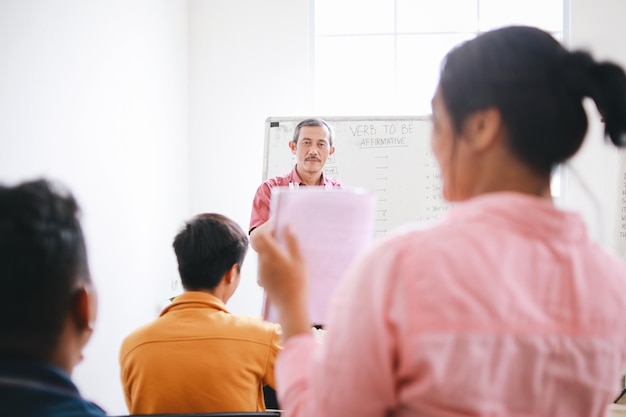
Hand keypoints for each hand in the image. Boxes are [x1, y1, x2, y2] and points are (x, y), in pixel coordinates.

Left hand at [255, 224, 310, 338]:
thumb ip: (293, 242)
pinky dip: (269, 258)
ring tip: (283, 249)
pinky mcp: (262, 279)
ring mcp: (261, 271)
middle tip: (279, 234)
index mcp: (273, 255)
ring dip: (268, 247)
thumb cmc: (299, 283)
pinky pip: (262, 264)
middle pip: (258, 242)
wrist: (291, 306)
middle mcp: (263, 262)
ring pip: (260, 253)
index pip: (262, 235)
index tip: (277, 225)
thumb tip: (289, 226)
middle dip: (266, 235)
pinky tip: (281, 264)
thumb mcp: (300, 261)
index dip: (267, 227)